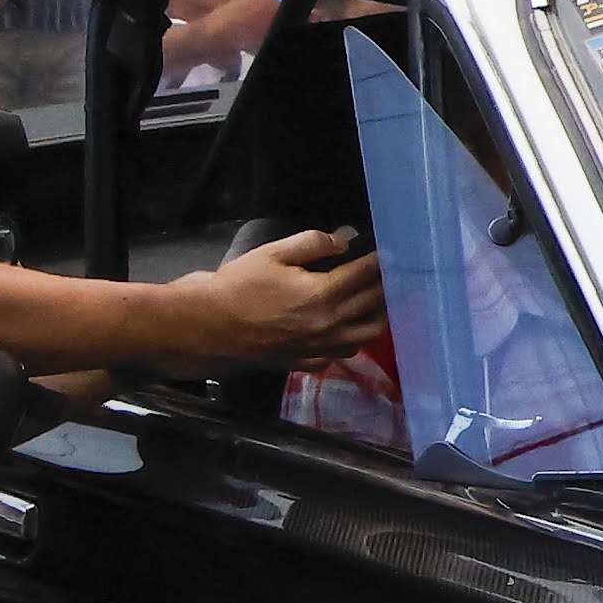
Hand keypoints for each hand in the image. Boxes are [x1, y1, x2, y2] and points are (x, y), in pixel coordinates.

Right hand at [185, 227, 385, 365]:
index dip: (381, 261)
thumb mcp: (273, 253)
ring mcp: (320, 347)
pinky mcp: (307, 360)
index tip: (390, 252)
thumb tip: (342, 242)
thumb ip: (313, 243)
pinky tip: (351, 329)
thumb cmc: (236, 288)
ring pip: (367, 334)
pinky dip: (353, 339)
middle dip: (387, 287)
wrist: (208, 326)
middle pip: (375, 305)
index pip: (365, 275)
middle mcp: (328, 324)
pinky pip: (343, 353)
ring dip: (379, 316)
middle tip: (394, 275)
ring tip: (381, 302)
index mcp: (322, 294)